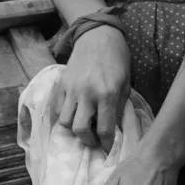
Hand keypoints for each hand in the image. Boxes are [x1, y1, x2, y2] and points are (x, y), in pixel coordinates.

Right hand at [56, 25, 130, 151]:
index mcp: (108, 94)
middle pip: (80, 130)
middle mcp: (88, 94)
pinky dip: (63, 117)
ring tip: (82, 128)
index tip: (107, 149)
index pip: (105, 129)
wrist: (98, 35)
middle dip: (88, 141)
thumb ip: (119, 107)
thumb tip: (114, 128)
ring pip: (65, 122)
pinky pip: (57, 109)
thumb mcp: (126, 83)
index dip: (106, 144)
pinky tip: (73, 115)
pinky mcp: (62, 84)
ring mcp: (72, 89)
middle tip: (93, 142)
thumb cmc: (117, 59)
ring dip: (73, 130)